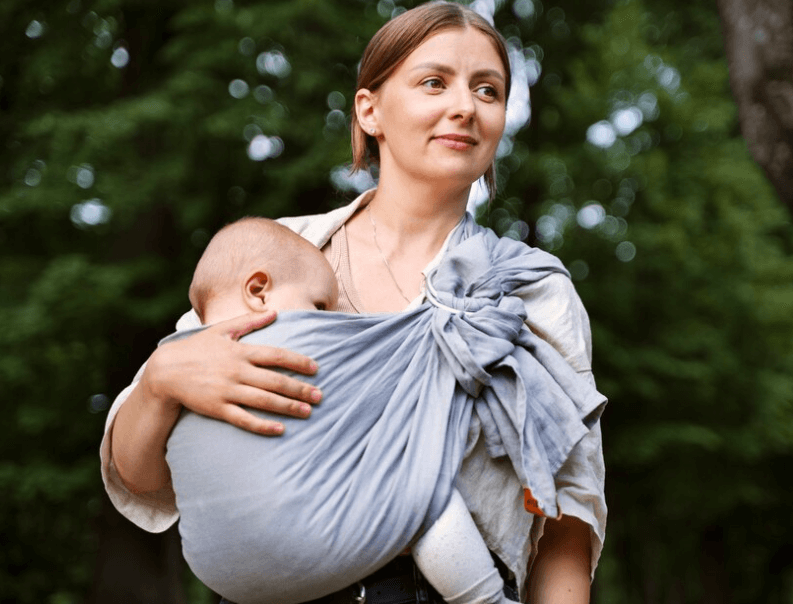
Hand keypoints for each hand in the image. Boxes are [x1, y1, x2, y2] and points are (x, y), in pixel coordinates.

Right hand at [141, 311, 321, 434]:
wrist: (164, 371)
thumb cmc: (195, 348)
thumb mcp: (221, 330)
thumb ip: (249, 322)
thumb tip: (275, 312)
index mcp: (240, 351)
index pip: (276, 355)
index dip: (298, 361)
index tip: (316, 368)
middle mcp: (237, 371)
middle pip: (275, 381)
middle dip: (300, 389)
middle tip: (321, 396)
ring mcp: (227, 390)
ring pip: (264, 400)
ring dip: (288, 407)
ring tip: (308, 412)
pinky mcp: (217, 408)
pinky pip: (244, 419)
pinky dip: (262, 425)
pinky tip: (279, 430)